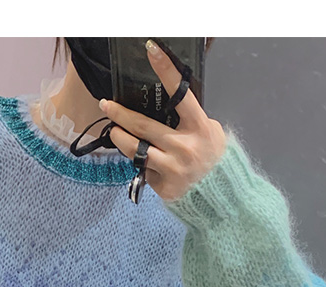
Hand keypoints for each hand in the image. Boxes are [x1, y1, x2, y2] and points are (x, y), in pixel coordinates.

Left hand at [99, 39, 227, 201]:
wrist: (219, 197)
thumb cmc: (214, 160)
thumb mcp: (210, 134)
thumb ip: (190, 121)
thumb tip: (166, 107)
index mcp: (200, 128)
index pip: (180, 95)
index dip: (166, 71)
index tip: (151, 50)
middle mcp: (184, 148)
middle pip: (143, 126)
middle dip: (120, 114)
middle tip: (106, 105)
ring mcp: (172, 168)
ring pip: (135, 149)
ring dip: (120, 138)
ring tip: (115, 131)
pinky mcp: (163, 186)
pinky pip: (144, 169)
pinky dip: (142, 164)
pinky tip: (146, 162)